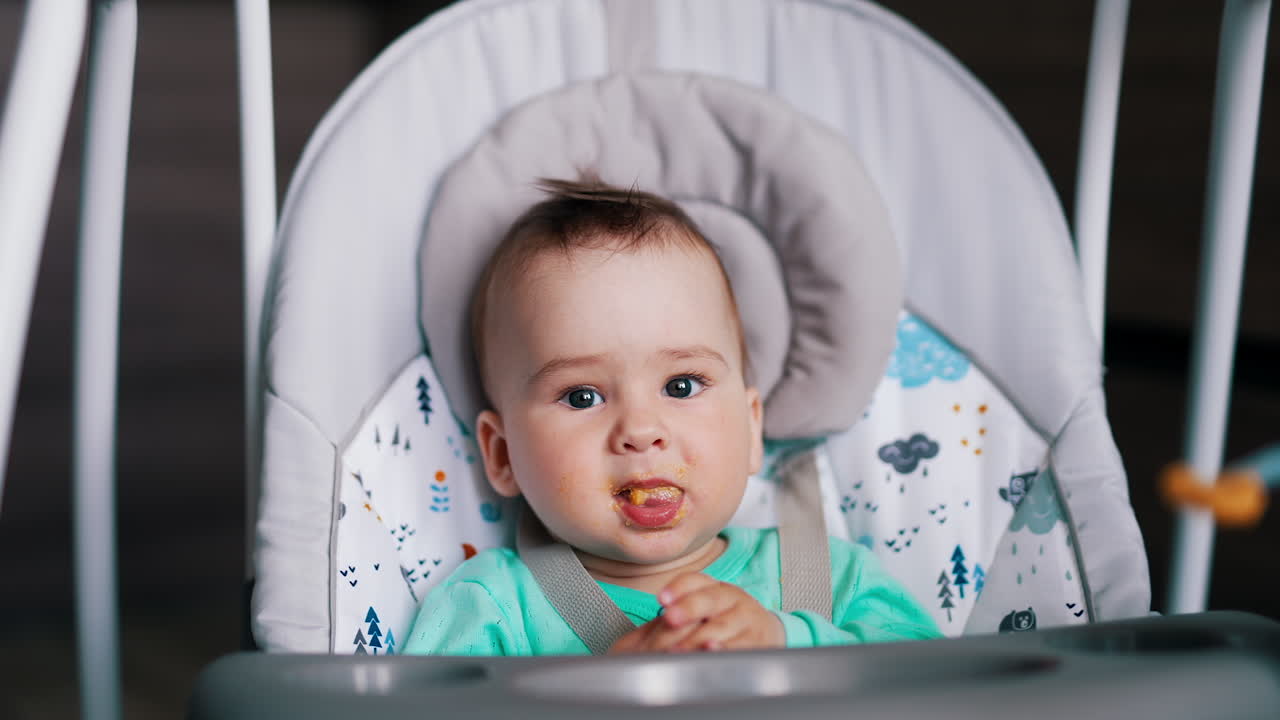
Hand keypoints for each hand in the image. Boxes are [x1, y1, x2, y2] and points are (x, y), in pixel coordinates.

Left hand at [608, 573, 784, 652]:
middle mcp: (731, 598)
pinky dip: (725, 650)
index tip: (661, 600)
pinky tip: (712, 652)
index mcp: (713, 587)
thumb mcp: (702, 612)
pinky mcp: (758, 641)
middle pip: (709, 599)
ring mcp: (746, 619)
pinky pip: (741, 646)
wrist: (766, 632)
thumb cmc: (723, 622)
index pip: (694, 581)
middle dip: (688, 608)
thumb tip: (630, 642)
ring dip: (699, 636)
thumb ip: (674, 618)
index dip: (678, 589)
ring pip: (722, 625)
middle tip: (669, 618)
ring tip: (680, 646)